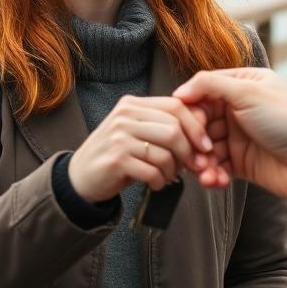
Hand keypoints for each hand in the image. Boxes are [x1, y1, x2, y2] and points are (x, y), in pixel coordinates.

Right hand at [68, 95, 214, 202]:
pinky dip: (161, 181)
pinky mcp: (116, 160)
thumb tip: (203, 131)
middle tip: (192, 167)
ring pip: (166, 153)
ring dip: (174, 170)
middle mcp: (124, 117)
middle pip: (174, 130)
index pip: (176, 106)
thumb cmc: (117, 154)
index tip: (205, 146)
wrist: (81, 176)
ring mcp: (119, 138)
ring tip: (168, 176)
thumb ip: (163, 126)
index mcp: (132, 104)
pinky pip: (153, 171)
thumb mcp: (137, 131)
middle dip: (189, 152)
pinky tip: (156, 183)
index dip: (196, 126)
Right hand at [173, 68, 286, 201]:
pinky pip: (217, 167)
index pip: (203, 91)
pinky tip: (215, 181)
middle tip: (197, 152)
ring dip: (202, 161)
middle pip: (201, 121)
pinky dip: (212, 175)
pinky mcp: (242, 163)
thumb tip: (180, 91)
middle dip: (195, 139)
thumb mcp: (248, 92)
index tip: (185, 122)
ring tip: (205, 172)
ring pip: (206, 147)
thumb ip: (211, 85)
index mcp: (243, 85)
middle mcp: (238, 109)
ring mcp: (239, 137)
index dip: (191, 108)